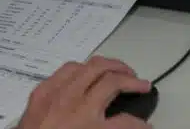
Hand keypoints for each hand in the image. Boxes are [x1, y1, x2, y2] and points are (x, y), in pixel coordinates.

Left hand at [18, 56, 152, 128]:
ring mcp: (57, 93)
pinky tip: (89, 72)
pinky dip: (83, 68)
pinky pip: (66, 69)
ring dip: (109, 66)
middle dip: (130, 79)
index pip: (128, 122)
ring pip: (89, 66)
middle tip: (141, 83)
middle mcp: (76, 106)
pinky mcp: (42, 90)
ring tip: (120, 70)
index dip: (141, 124)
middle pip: (110, 80)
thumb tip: (123, 125)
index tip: (147, 125)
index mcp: (91, 128)